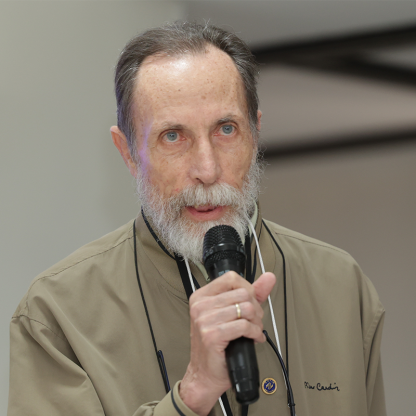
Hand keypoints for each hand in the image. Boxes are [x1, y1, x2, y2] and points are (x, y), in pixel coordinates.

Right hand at [179, 272, 275, 414]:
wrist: (204, 374)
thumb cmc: (216, 344)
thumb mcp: (231, 313)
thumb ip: (251, 293)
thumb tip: (269, 278)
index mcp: (201, 296)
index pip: (231, 277)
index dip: (247, 289)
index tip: (250, 301)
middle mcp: (200, 305)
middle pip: (242, 293)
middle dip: (255, 308)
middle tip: (254, 320)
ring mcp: (204, 320)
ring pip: (246, 308)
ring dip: (256, 322)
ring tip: (254, 330)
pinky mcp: (212, 335)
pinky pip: (244, 326)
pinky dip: (255, 333)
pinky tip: (253, 338)